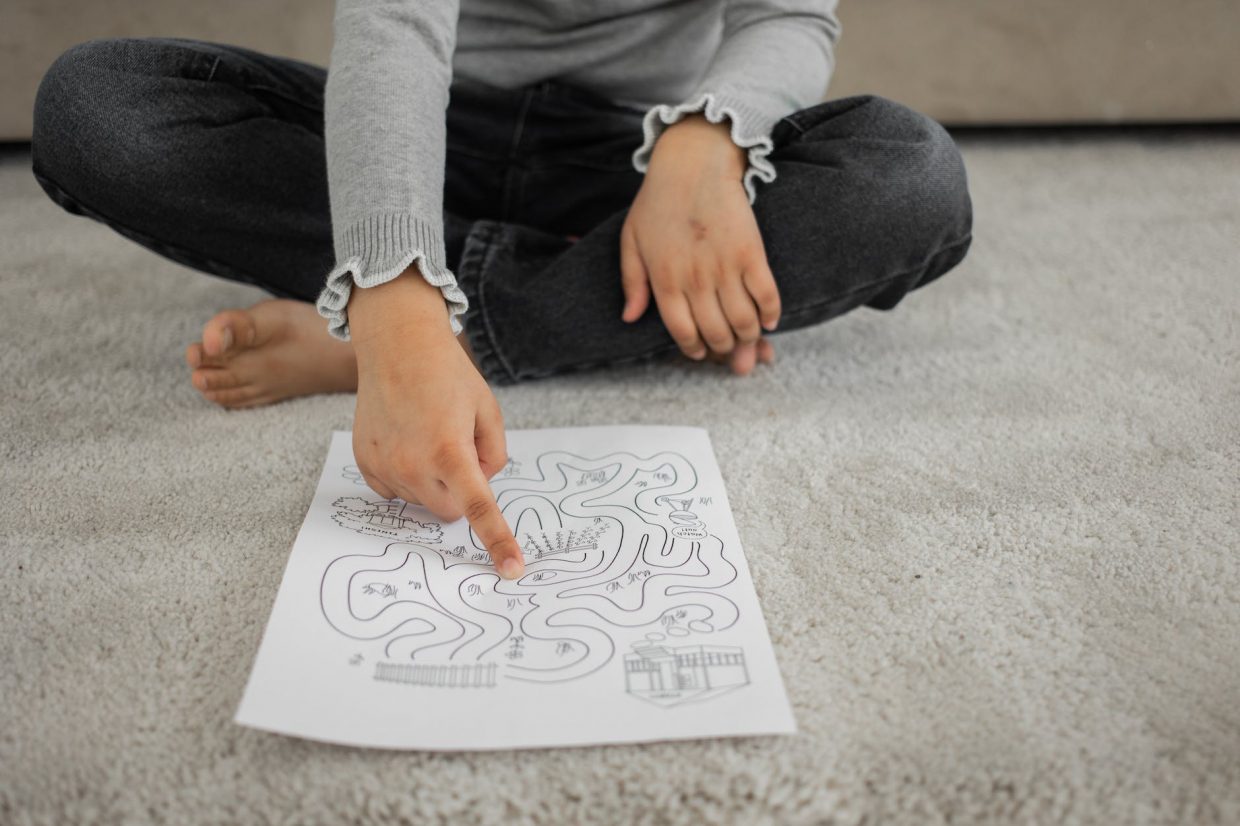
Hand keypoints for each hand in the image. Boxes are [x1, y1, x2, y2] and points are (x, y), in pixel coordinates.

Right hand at [347, 268, 523, 579]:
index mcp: (451, 451)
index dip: (498, 542)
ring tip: (428, 434)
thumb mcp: (487, 410)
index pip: (479, 509)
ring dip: (432, 481)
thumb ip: (494, 455)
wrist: (397, 345)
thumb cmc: (448, 374)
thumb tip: (480, 484)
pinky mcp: (365, 462)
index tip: (511, 571)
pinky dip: (406, 475)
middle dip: (461, 492)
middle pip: (449, 511)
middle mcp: (413, 464)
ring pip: (421, 501)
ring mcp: (385, 465)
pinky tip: (406, 441)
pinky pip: (394, 490)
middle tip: (458, 450)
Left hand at [620, 114, 780, 375]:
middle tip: (729, 350)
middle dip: (725, 350)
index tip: (701, 352)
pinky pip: (766, 295)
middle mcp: (695, 280)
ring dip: (749, 338)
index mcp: (665, 280)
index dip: (694, 348)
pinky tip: (770, 321)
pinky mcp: (752, 252)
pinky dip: (771, 314)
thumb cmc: (658, 201)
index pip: (682, 332)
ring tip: (750, 339)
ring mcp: (725, 267)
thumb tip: (630, 318)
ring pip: (743, 321)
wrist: (693, 163)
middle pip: (716, 333)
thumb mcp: (631, 241)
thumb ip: (631, 282)